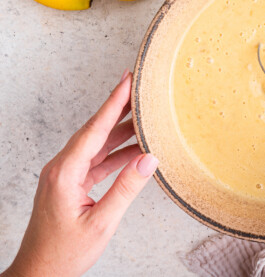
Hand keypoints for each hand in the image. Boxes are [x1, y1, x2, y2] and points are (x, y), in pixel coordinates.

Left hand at [2, 70, 158, 276]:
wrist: (40, 272)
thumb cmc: (63, 253)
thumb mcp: (101, 222)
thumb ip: (126, 188)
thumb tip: (149, 159)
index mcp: (64, 172)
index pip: (94, 130)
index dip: (113, 103)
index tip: (126, 81)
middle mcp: (62, 167)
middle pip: (95, 130)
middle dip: (118, 108)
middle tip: (138, 89)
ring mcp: (66, 174)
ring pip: (97, 144)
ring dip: (120, 131)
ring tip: (144, 116)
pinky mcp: (71, 183)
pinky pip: (97, 160)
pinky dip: (117, 153)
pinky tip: (135, 150)